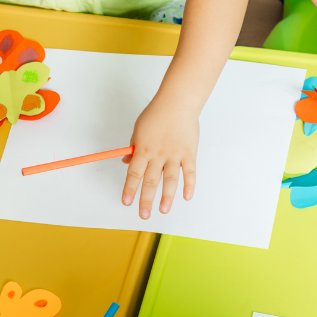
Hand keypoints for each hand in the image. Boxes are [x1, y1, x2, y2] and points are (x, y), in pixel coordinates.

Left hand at [121, 96, 198, 218]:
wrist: (177, 102)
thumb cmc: (157, 114)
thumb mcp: (139, 129)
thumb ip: (134, 148)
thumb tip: (126, 163)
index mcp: (143, 149)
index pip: (134, 174)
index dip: (130, 189)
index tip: (126, 202)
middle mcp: (158, 154)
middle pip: (150, 181)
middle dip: (146, 200)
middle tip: (143, 214)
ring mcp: (175, 154)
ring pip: (170, 180)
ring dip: (166, 197)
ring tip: (163, 210)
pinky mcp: (189, 153)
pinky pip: (190, 172)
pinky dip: (189, 185)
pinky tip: (186, 196)